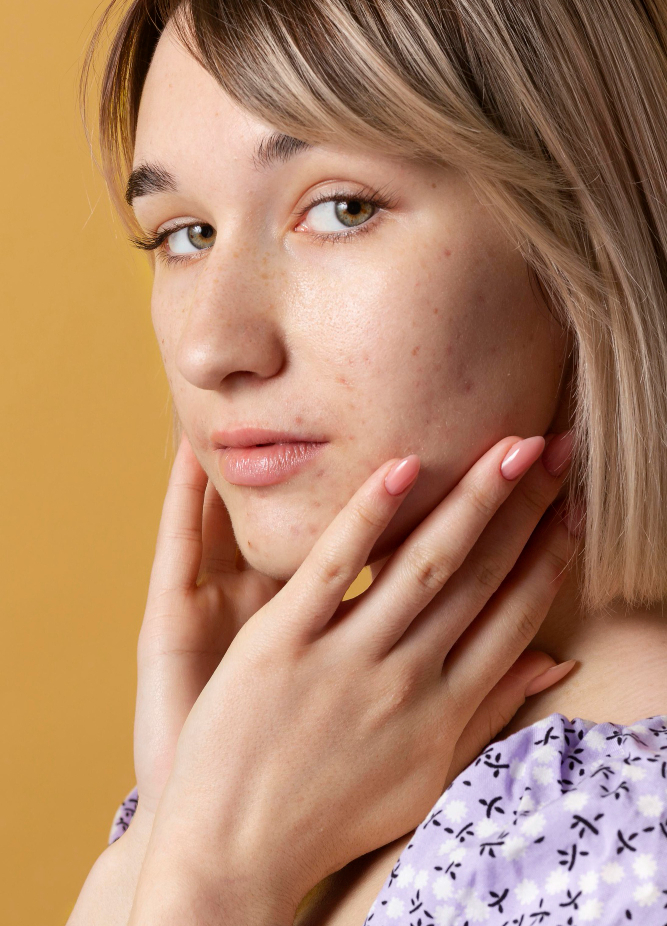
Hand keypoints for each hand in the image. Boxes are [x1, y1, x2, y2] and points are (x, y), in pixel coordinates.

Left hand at [129, 432, 574, 924]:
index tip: (572, 504)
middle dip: (524, 509)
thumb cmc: (333, 818)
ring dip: (472, 500)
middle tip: (554, 448)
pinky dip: (370, 516)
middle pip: (479, 577)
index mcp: (445, 708)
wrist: (237, 854)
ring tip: (509, 445)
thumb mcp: (425, 778)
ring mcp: (346, 658)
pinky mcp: (282, 643)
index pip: (514, 614)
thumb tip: (553, 668)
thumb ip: (488, 718)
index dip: (549, 555)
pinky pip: (333, 568)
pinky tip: (403, 468)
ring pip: (424, 564)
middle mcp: (408, 678)